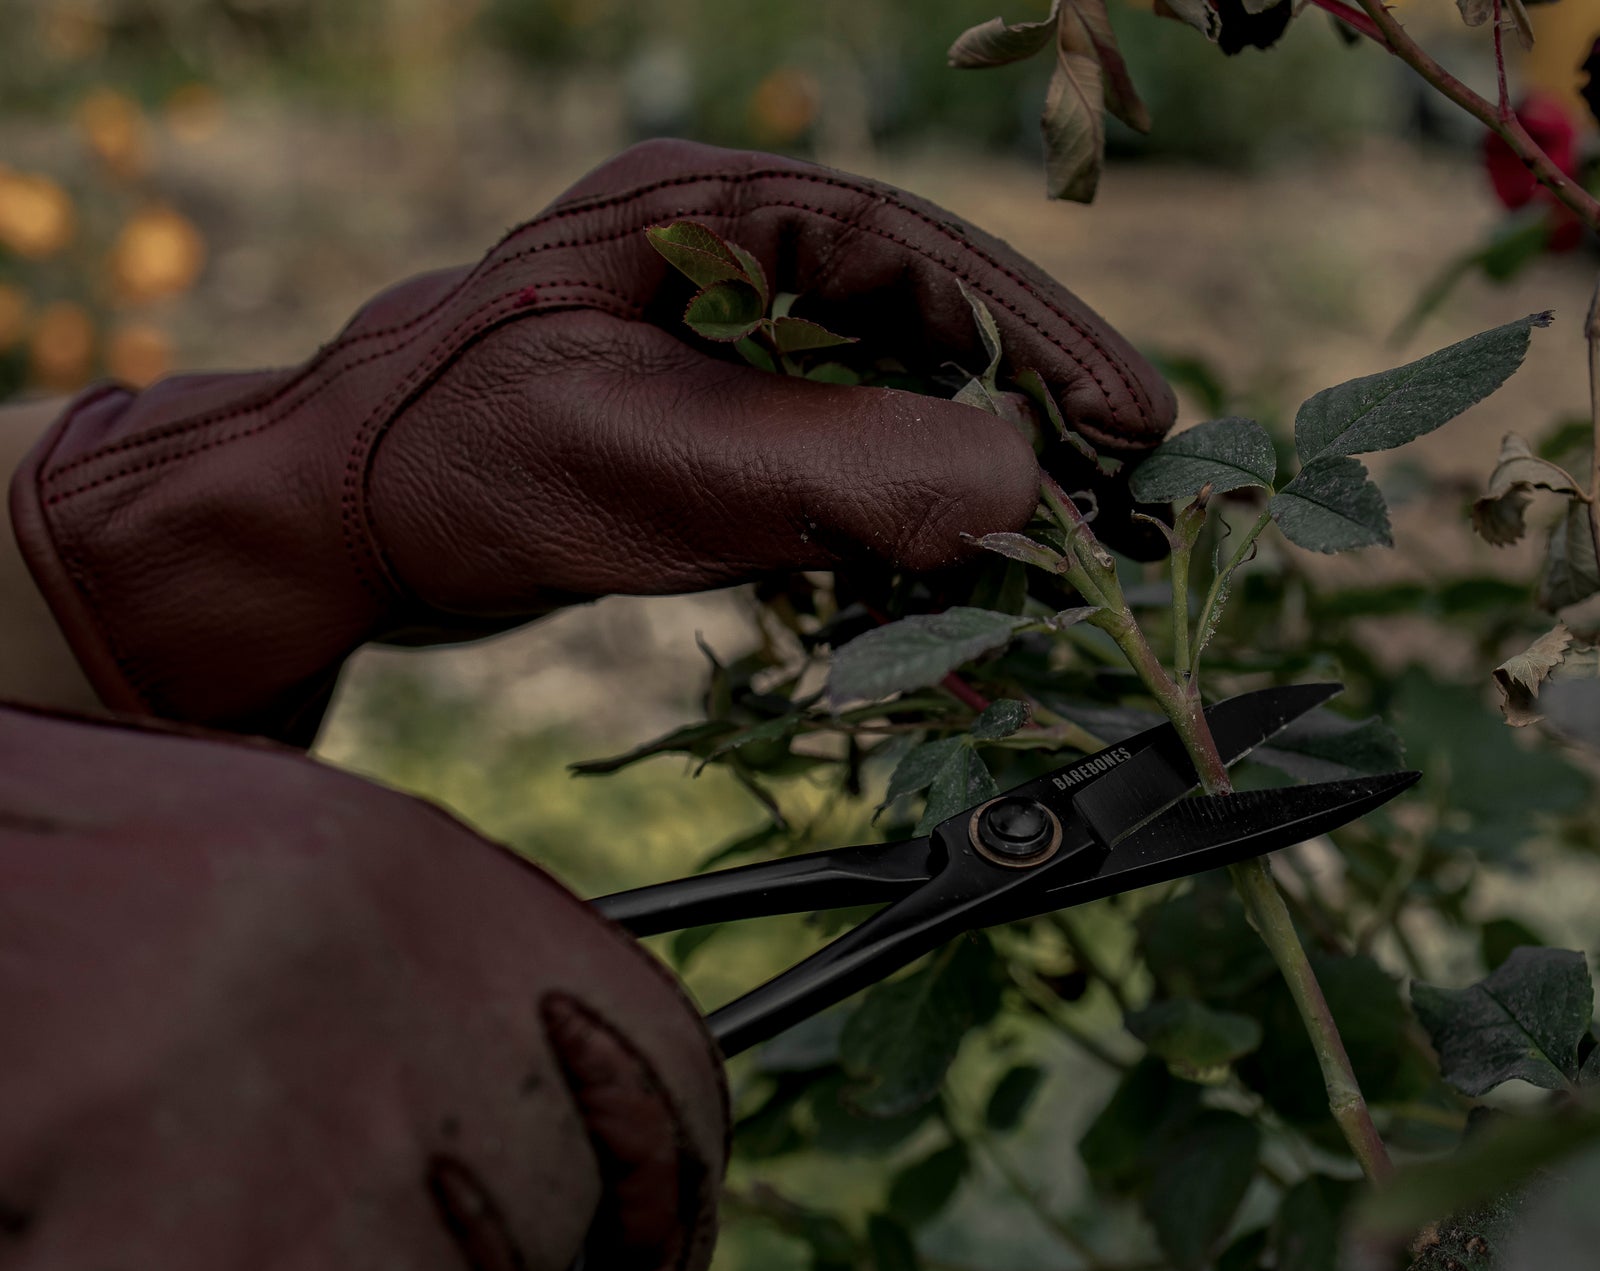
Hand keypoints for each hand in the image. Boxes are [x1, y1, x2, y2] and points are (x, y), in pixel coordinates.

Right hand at [0, 704, 724, 1270]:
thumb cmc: (64, 874)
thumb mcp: (280, 848)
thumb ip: (425, 961)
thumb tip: (560, 1088)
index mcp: (425, 887)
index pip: (661, 1070)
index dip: (675, 1187)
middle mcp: (389, 1029)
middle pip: (550, 1225)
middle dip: (478, 1252)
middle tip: (336, 1213)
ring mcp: (289, 1193)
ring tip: (206, 1246)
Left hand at [9, 139, 1173, 742]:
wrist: (330, 527)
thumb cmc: (460, 466)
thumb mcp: (658, 460)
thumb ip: (842, 472)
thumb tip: (1025, 486)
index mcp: (708, 205)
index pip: (920, 253)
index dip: (1043, 335)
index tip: (1136, 421)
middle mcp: (719, 255)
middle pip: (917, 322)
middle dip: (1021, 408)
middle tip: (1126, 487)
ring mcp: (706, 340)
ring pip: (876, 398)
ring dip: (960, 477)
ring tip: (1052, 549)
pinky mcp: (691, 422)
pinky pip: (821, 461)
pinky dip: (885, 522)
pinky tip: (933, 580)